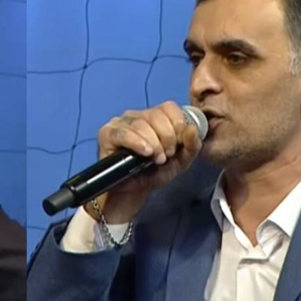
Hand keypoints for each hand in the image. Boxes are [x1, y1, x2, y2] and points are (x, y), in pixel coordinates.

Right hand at [86, 101, 202, 223]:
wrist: (132, 193)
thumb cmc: (154, 174)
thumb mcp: (180, 162)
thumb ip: (191, 146)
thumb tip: (193, 128)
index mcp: (154, 118)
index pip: (169, 107)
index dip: (177, 123)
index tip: (178, 144)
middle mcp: (136, 116)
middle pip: (156, 114)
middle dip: (167, 136)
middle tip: (167, 155)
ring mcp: (120, 123)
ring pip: (141, 124)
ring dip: (154, 143)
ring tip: (156, 160)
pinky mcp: (107, 133)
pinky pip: (123, 133)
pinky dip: (137, 143)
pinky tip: (145, 153)